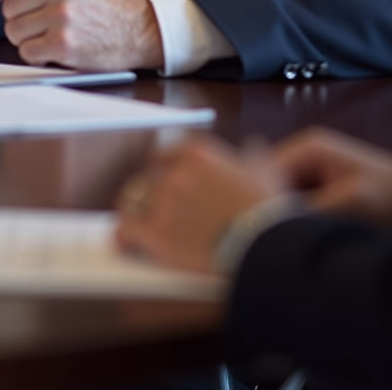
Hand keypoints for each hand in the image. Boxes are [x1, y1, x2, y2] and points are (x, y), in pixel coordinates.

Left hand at [0, 0, 162, 70]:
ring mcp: (62, 16)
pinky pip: (28, 52)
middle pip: (9, 9)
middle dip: (18, 21)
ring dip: (27, 40)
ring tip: (53, 37)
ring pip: (15, 32)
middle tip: (41, 26)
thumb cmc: (102, 9)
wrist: (137, 30)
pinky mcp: (64, 44)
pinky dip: (37, 56)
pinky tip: (56, 51)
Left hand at [115, 136, 284, 273]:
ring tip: (135, 219)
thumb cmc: (267, 209)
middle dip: (150, 190)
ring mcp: (164, 202)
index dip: (164, 168)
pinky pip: (127, 229)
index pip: (168, 154)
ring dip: (134, 209)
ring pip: (134, 200)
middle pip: (149, 177)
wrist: (265, 245)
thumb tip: (253, 147)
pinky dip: (123, 235)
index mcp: (197, 154)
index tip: (164, 177)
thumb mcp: (267, 171)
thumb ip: (254, 156)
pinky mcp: (156, 233)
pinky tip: (123, 241)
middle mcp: (175, 173)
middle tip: (152, 203)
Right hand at [271, 127, 391, 228]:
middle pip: (270, 181)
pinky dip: (298, 218)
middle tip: (277, 236)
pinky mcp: (320, 187)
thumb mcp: (350, 203)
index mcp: (309, 147)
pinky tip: (302, 236)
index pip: (266, 170)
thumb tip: (276, 222)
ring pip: (281, 194)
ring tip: (290, 239)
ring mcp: (312, 171)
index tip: (264, 227)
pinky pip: (297, 203)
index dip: (261, 197)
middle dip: (272, 206)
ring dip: (286, 215)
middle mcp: (305, 155)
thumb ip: (310, 209)